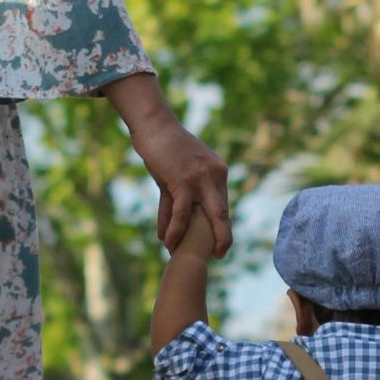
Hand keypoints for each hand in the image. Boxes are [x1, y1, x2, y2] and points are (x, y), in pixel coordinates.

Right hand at [106, 75, 232, 252]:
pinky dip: (174, 229)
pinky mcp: (182, 181)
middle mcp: (214, 175)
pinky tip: (167, 241)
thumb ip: (187, 190)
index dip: (220, 225)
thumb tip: (182, 215)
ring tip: (190, 255)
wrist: (155, 125)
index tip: (219, 240)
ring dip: (198, 239)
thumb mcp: (182, 169)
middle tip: (220, 254)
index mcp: (218, 172)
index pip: (222, 204)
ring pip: (207, 216)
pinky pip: (181, 212)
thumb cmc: (166, 146)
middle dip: (224, 236)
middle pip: (223, 213)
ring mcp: (200, 178)